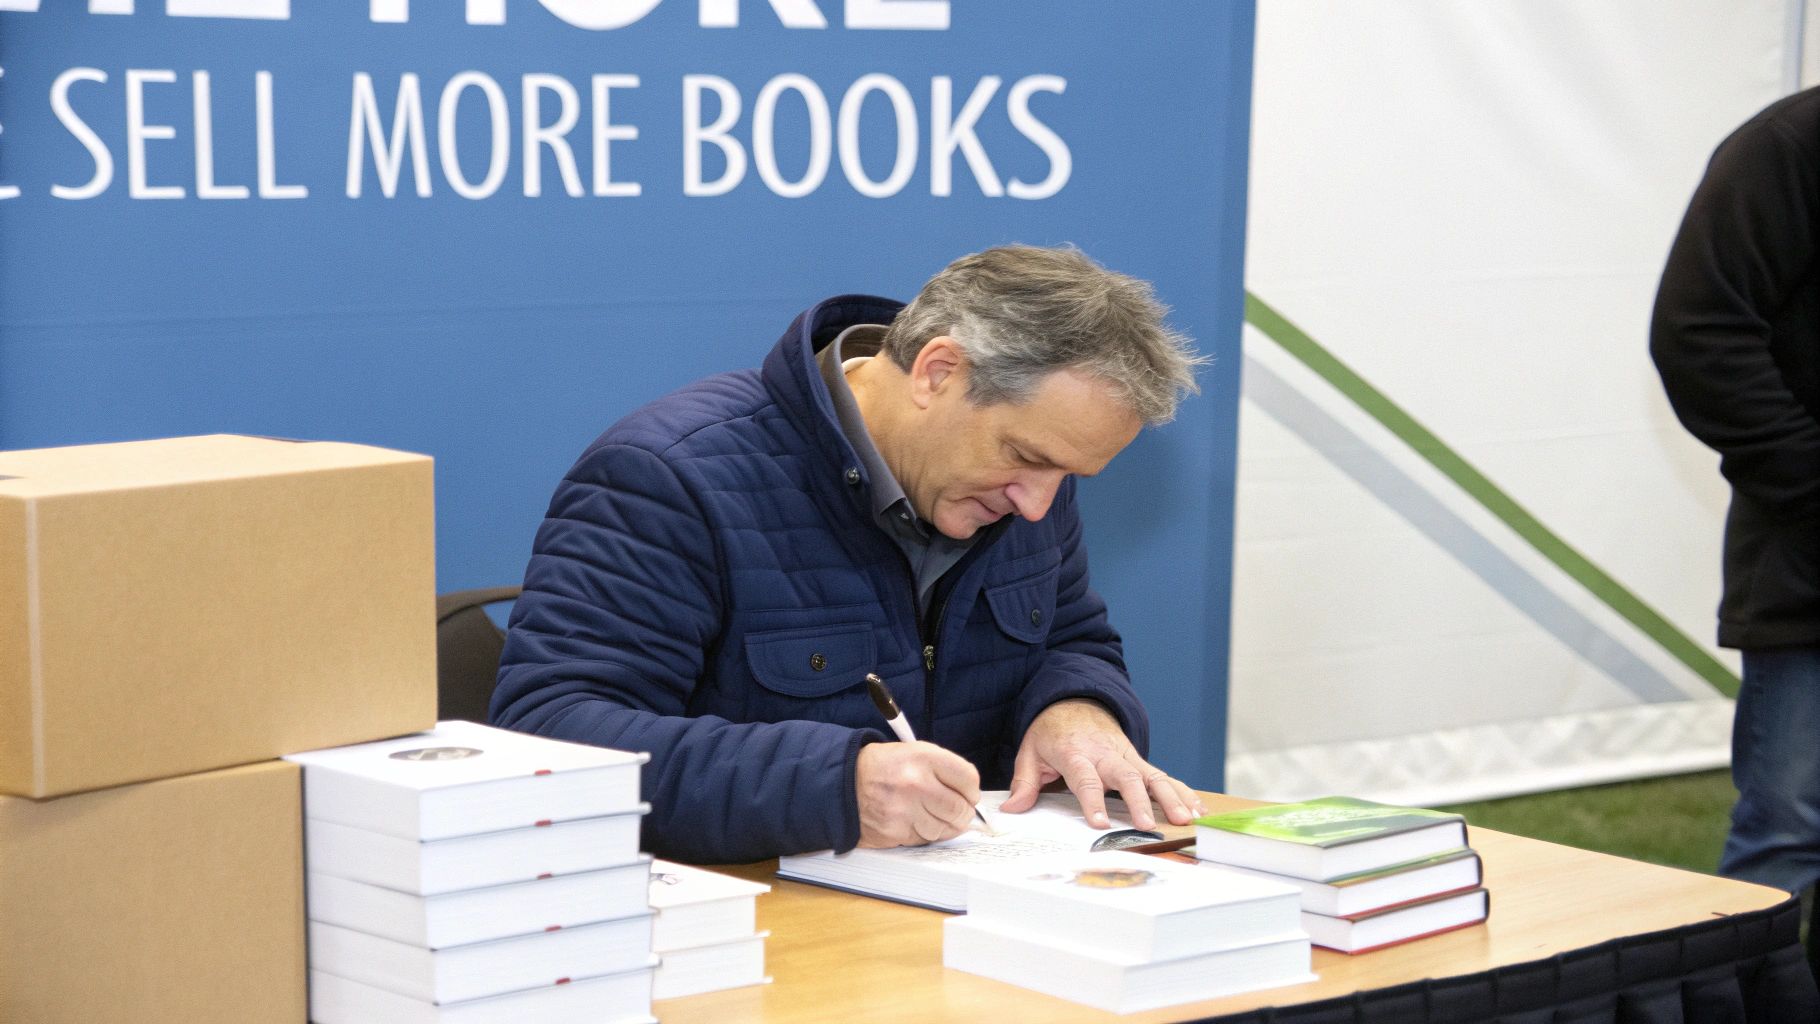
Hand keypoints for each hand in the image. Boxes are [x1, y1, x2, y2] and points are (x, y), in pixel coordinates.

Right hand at [854, 741, 981, 847]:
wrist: (843, 781)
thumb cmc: (883, 767)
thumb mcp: (913, 752)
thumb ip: (944, 770)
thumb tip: (971, 796)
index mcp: (922, 757)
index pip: (968, 778)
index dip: (971, 789)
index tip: (967, 793)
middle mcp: (915, 783)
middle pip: (960, 809)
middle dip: (962, 812)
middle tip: (955, 810)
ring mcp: (904, 811)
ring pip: (944, 830)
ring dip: (943, 826)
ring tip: (931, 814)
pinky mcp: (894, 832)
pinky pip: (925, 840)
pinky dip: (925, 834)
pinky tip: (915, 821)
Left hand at [1000, 699, 1203, 829]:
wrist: (1075, 700)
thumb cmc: (1052, 730)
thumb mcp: (1030, 750)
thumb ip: (1025, 782)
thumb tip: (1012, 809)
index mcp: (1076, 752)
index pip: (1085, 778)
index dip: (1093, 801)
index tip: (1099, 824)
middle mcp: (1105, 753)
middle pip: (1126, 777)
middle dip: (1139, 801)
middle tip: (1148, 825)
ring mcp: (1126, 756)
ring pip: (1152, 775)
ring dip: (1171, 797)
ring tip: (1185, 820)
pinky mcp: (1139, 760)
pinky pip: (1163, 775)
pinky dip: (1182, 791)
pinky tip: (1197, 809)